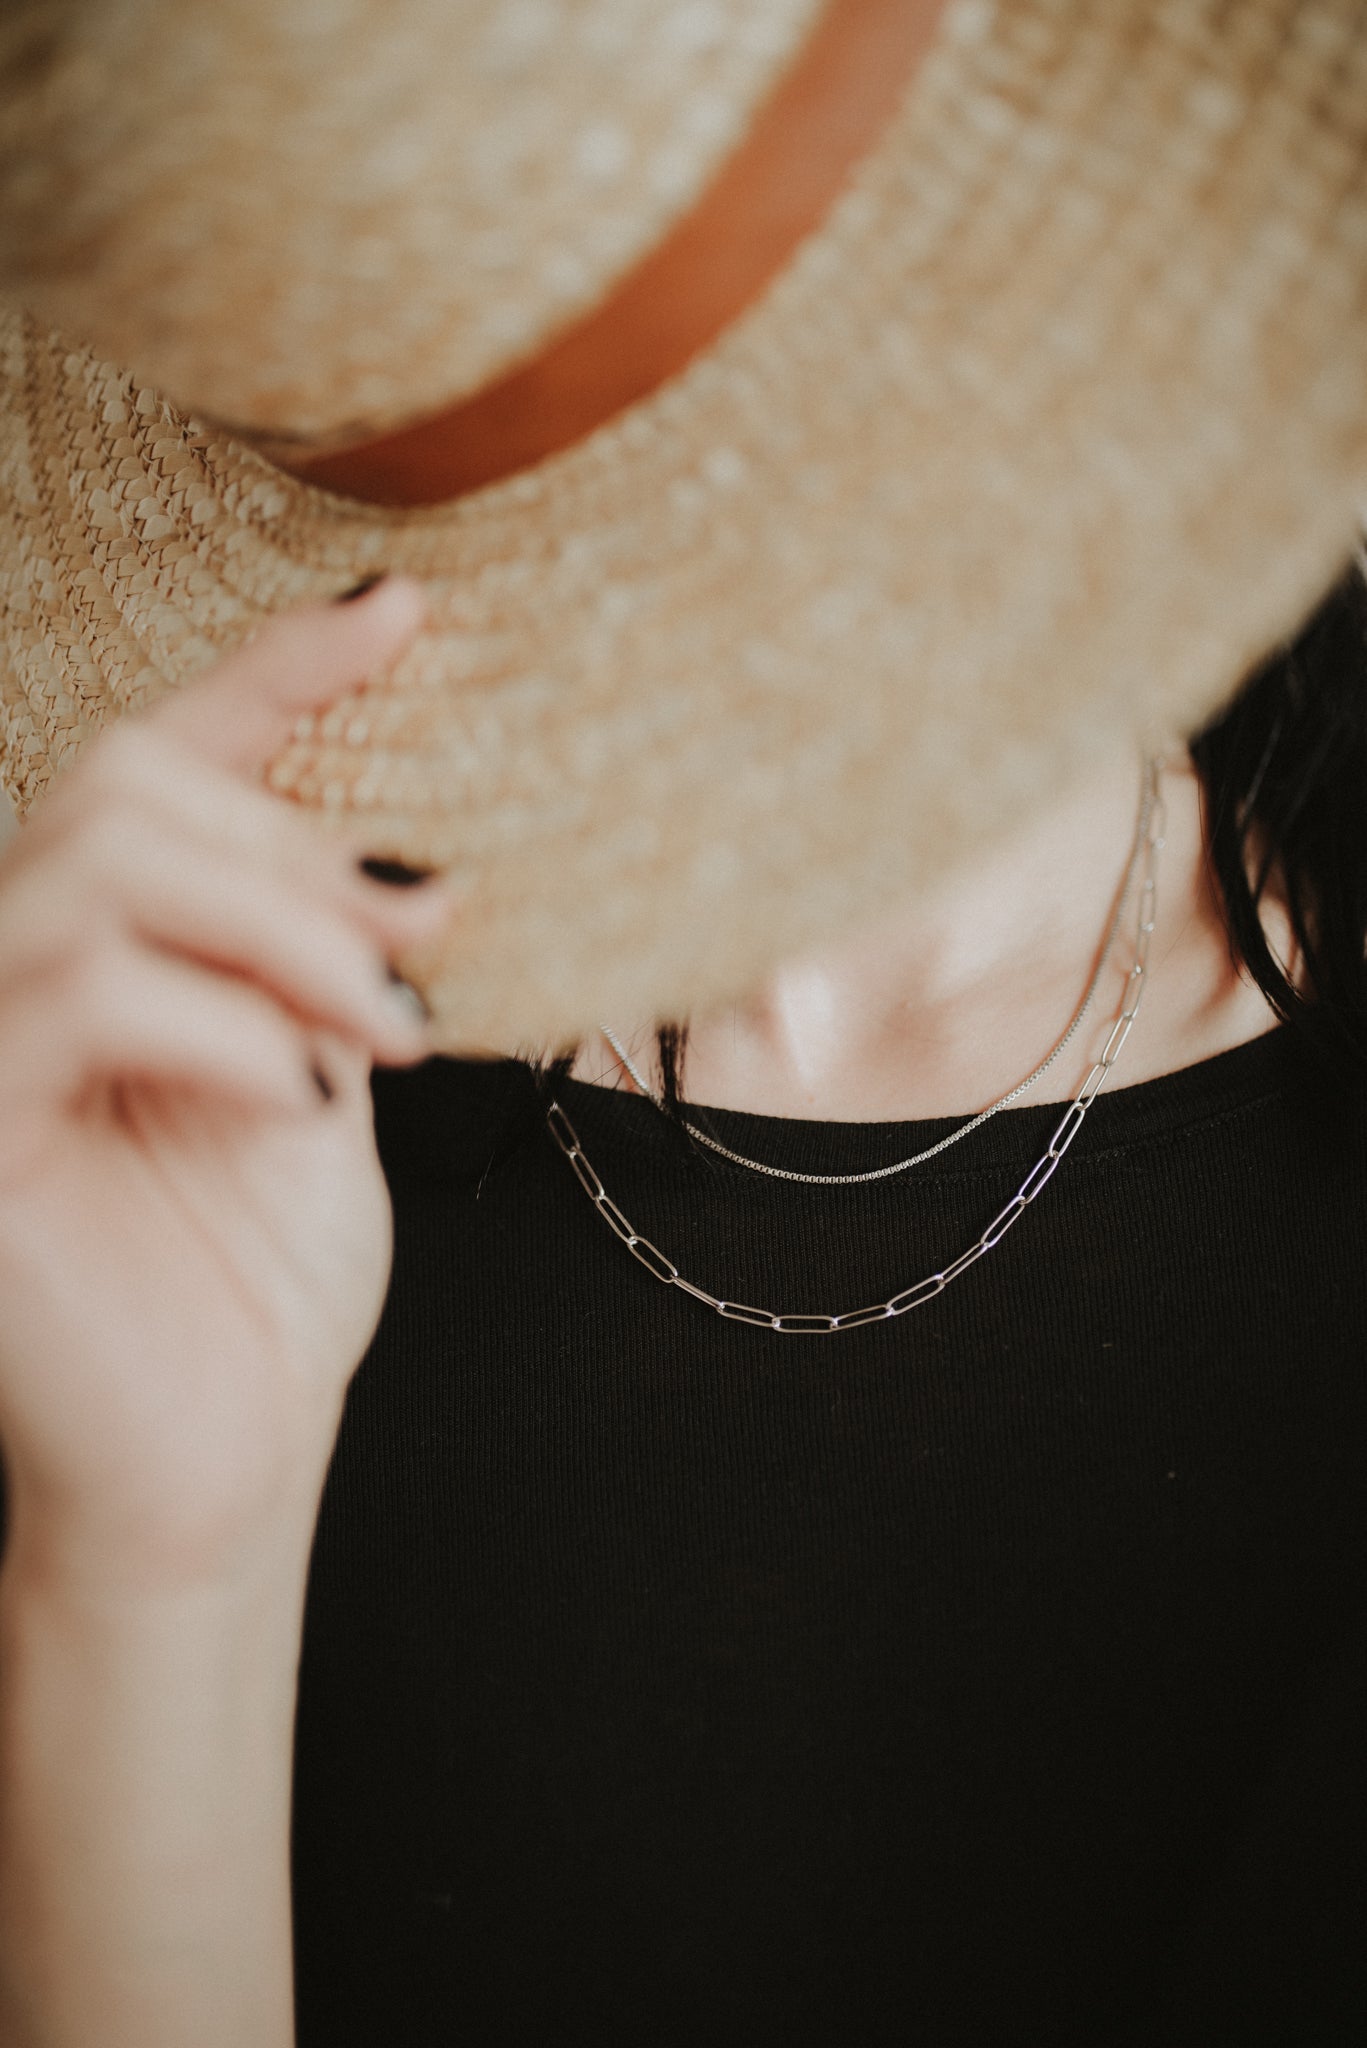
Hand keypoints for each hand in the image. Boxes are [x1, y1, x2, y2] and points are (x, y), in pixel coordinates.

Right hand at [0, 579, 447, 1590]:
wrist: (220, 1454)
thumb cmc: (261, 1273)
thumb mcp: (316, 1067)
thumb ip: (319, 949)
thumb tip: (406, 850)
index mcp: (94, 943)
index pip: (163, 761)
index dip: (272, 675)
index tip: (402, 610)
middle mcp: (4, 967)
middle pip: (126, 792)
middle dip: (304, 850)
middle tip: (432, 927)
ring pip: (101, 871)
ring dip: (280, 929)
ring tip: (386, 1027)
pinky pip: (85, 996)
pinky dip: (227, 1025)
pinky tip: (303, 1095)